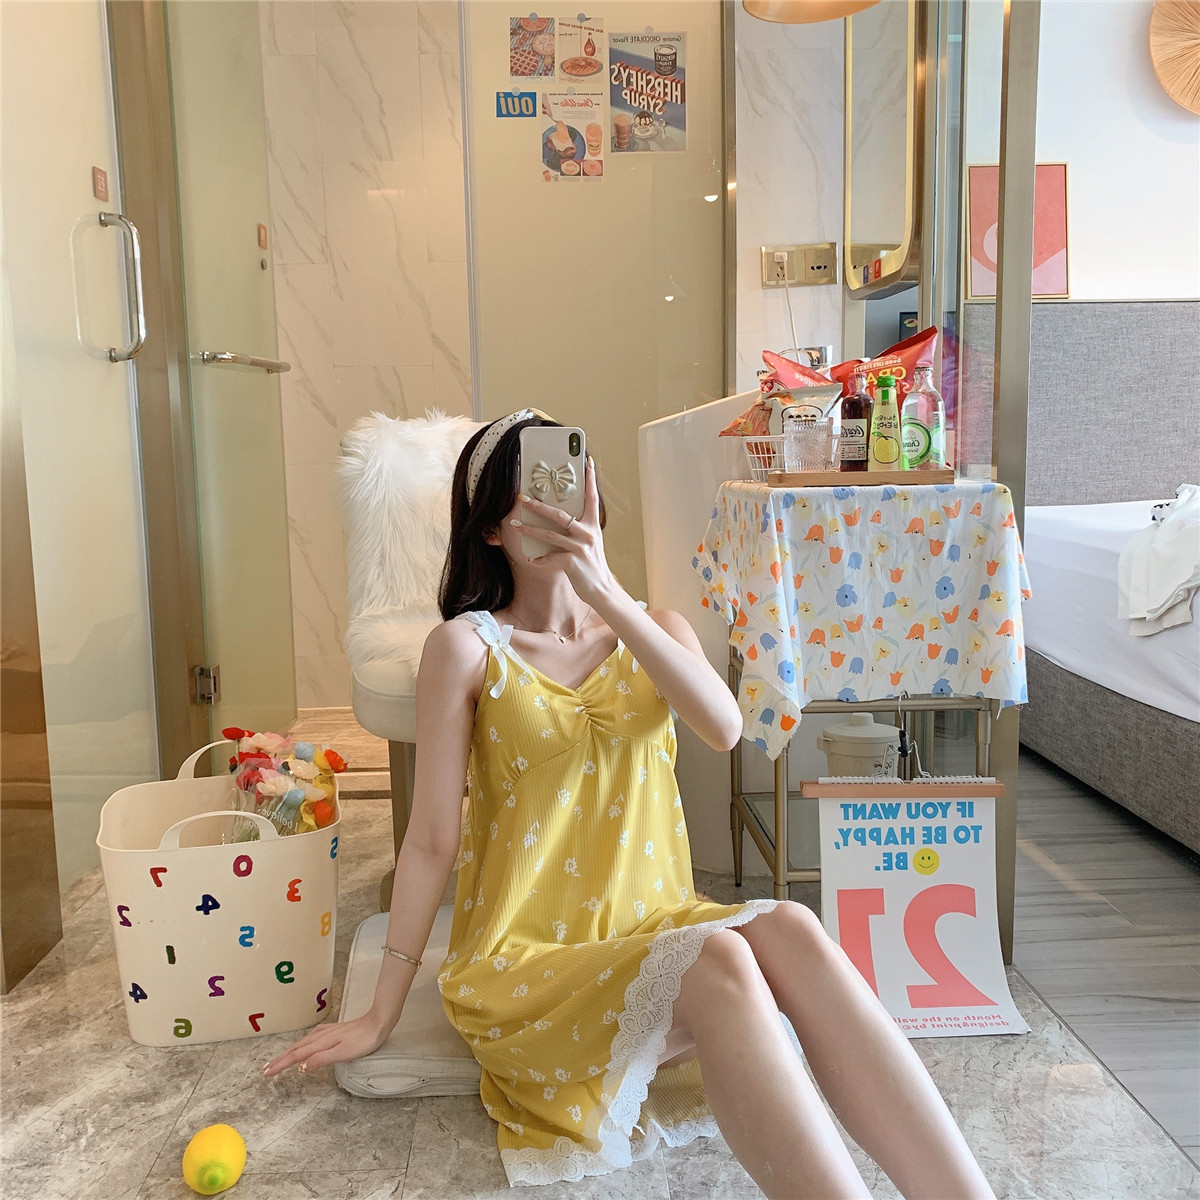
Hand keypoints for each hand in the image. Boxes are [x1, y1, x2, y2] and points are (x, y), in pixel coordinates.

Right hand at [262, 1012, 389, 1077]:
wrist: (379, 1022)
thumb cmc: (364, 1040)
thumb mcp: (342, 1053)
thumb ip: (321, 1059)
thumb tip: (301, 1067)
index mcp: (321, 1043)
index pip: (296, 1056)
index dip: (281, 1064)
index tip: (267, 1073)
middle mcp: (322, 1036)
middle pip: (296, 1049)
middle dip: (281, 1059)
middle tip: (267, 1069)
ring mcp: (328, 1032)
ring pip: (304, 1043)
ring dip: (290, 1051)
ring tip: (280, 1058)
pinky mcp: (335, 1031)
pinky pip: (313, 1038)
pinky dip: (304, 1044)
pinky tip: (306, 1043)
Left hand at [515, 457, 616, 603]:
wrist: (601, 590)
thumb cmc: (592, 565)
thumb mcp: (590, 543)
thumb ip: (578, 530)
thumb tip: (558, 517)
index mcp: (592, 525)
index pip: (592, 497)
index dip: (589, 479)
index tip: (586, 461)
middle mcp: (587, 533)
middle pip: (559, 514)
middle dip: (538, 505)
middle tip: (522, 497)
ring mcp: (580, 548)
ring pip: (549, 535)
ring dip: (530, 530)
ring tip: (515, 525)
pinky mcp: (572, 563)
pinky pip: (549, 558)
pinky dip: (538, 559)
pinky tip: (530, 559)